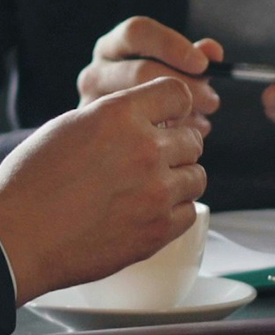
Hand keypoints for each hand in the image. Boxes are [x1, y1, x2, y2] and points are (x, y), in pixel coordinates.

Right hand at [0, 78, 205, 304]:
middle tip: (152, 161)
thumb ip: (116, 118)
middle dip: (176, 148)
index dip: (175, 108)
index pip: (178, 95)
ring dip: (178, 180)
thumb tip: (147, 119)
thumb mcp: (69, 128)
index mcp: (120, 115)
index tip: (171, 119)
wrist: (15, 239)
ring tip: (149, 189)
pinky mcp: (157, 230)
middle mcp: (145, 148)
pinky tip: (149, 212)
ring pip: (197, 176)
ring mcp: (155, 191)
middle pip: (193, 139)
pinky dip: (174, 212)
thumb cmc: (30, 184)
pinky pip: (189, 212)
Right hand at [78, 17, 223, 133]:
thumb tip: (212, 52)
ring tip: (201, 122)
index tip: (203, 64)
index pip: (136, 31)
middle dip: (186, 87)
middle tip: (212, 102)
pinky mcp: (98, 143)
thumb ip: (192, 58)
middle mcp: (95, 74)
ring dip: (181, 115)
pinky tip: (183, 144)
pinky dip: (171, 142)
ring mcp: (91, 108)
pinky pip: (139, 141)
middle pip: (141, 71)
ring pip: (138, 109)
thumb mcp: (172, 73)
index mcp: (112, 48)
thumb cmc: (153, 97)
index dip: (172, 45)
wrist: (109, 146)